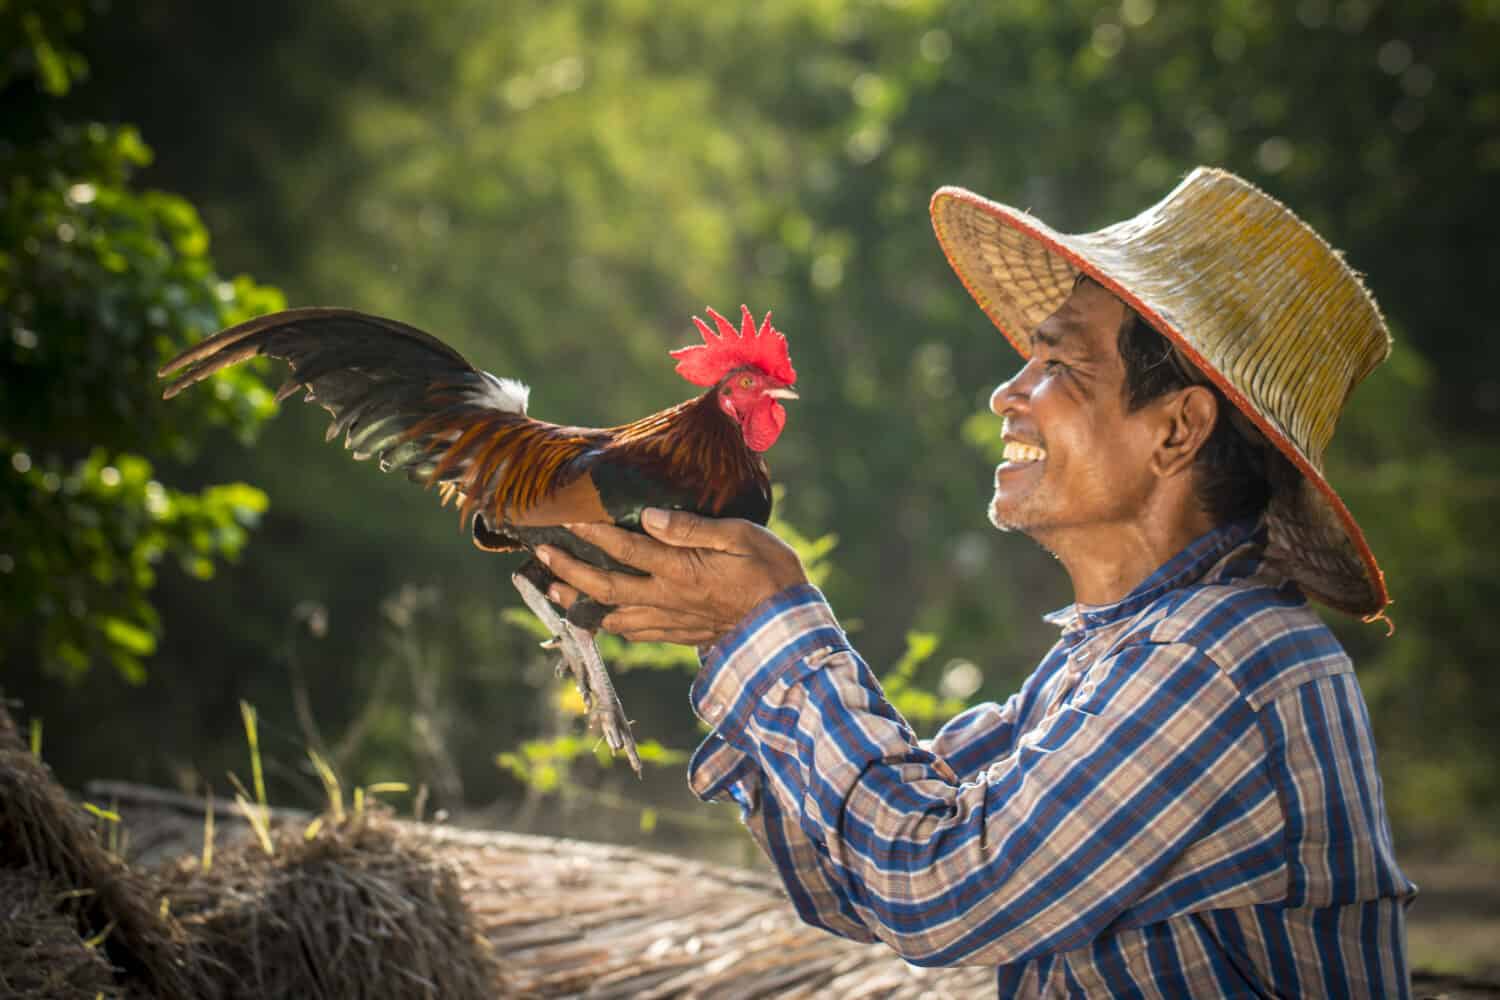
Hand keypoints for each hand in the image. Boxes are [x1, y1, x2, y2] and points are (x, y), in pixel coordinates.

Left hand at [538, 508, 807, 645]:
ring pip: (613, 615)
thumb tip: (649, 516)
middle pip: (606, 586)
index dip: (592, 533)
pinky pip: (636, 633)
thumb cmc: (772, 572)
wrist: (791, 625)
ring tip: (554, 589)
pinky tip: (600, 620)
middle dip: (569, 569)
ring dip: (579, 602)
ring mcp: (672, 621)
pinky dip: (611, 626)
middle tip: (541, 554)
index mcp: (680, 570)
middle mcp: (668, 599)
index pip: (625, 548)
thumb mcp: (741, 536)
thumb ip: (692, 527)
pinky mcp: (681, 636)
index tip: (566, 518)